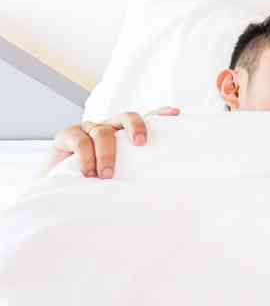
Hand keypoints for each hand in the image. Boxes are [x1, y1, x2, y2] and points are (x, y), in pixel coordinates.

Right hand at [47, 106, 180, 178]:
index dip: (160, 114)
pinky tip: (87, 172)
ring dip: (107, 153)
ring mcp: (88, 130)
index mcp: (124, 136)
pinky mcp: (67, 136)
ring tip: (106, 175)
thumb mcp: (118, 178)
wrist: (56, 191)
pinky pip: (80, 140)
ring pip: (103, 132)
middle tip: (140, 144)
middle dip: (136, 127)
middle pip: (127, 118)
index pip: (146, 119)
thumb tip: (159, 192)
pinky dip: (86, 156)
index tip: (176, 113)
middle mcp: (109, 129)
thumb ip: (134, 175)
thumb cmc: (93, 185)